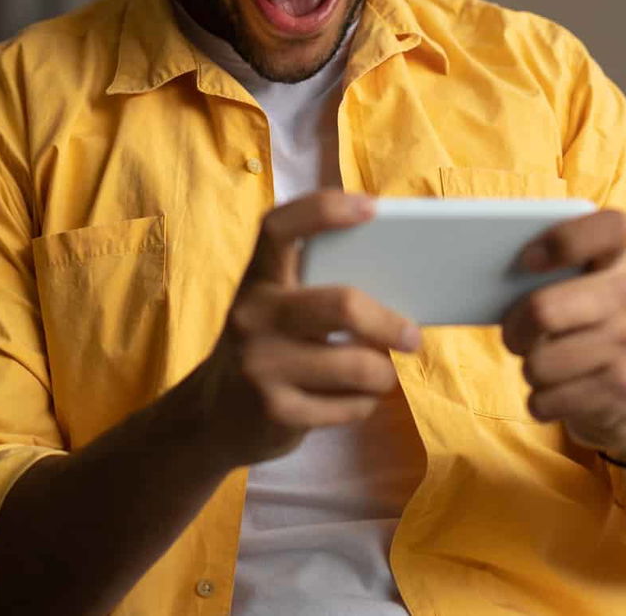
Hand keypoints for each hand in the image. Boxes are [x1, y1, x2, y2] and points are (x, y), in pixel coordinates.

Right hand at [191, 190, 422, 467]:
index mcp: (257, 281)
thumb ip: (316, 292)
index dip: (324, 210)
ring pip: (358, 364)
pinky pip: (350, 405)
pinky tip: (349, 400)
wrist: (213, 418)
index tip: (371, 207)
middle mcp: (252, 316)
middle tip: (412, 336)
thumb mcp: (275, 312)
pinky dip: (363, 403)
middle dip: (388, 323)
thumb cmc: (266, 350)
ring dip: (382, 373)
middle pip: (342, 305)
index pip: (278, 229)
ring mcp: (260, 366)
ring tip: (379, 373)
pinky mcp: (275, 412)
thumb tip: (397, 282)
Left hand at [501, 209, 625, 462]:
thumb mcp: (572, 289)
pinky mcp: (625, 389)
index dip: (561, 240)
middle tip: (514, 335)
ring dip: (530, 368)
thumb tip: (476, 270)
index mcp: (618, 256)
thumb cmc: (579, 326)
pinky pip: (546, 399)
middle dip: (515, 329)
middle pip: (543, 310)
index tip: (526, 262)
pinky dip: (540, 400)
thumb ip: (542, 270)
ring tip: (546, 362)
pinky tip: (560, 392)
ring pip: (539, 363)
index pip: (608, 227)